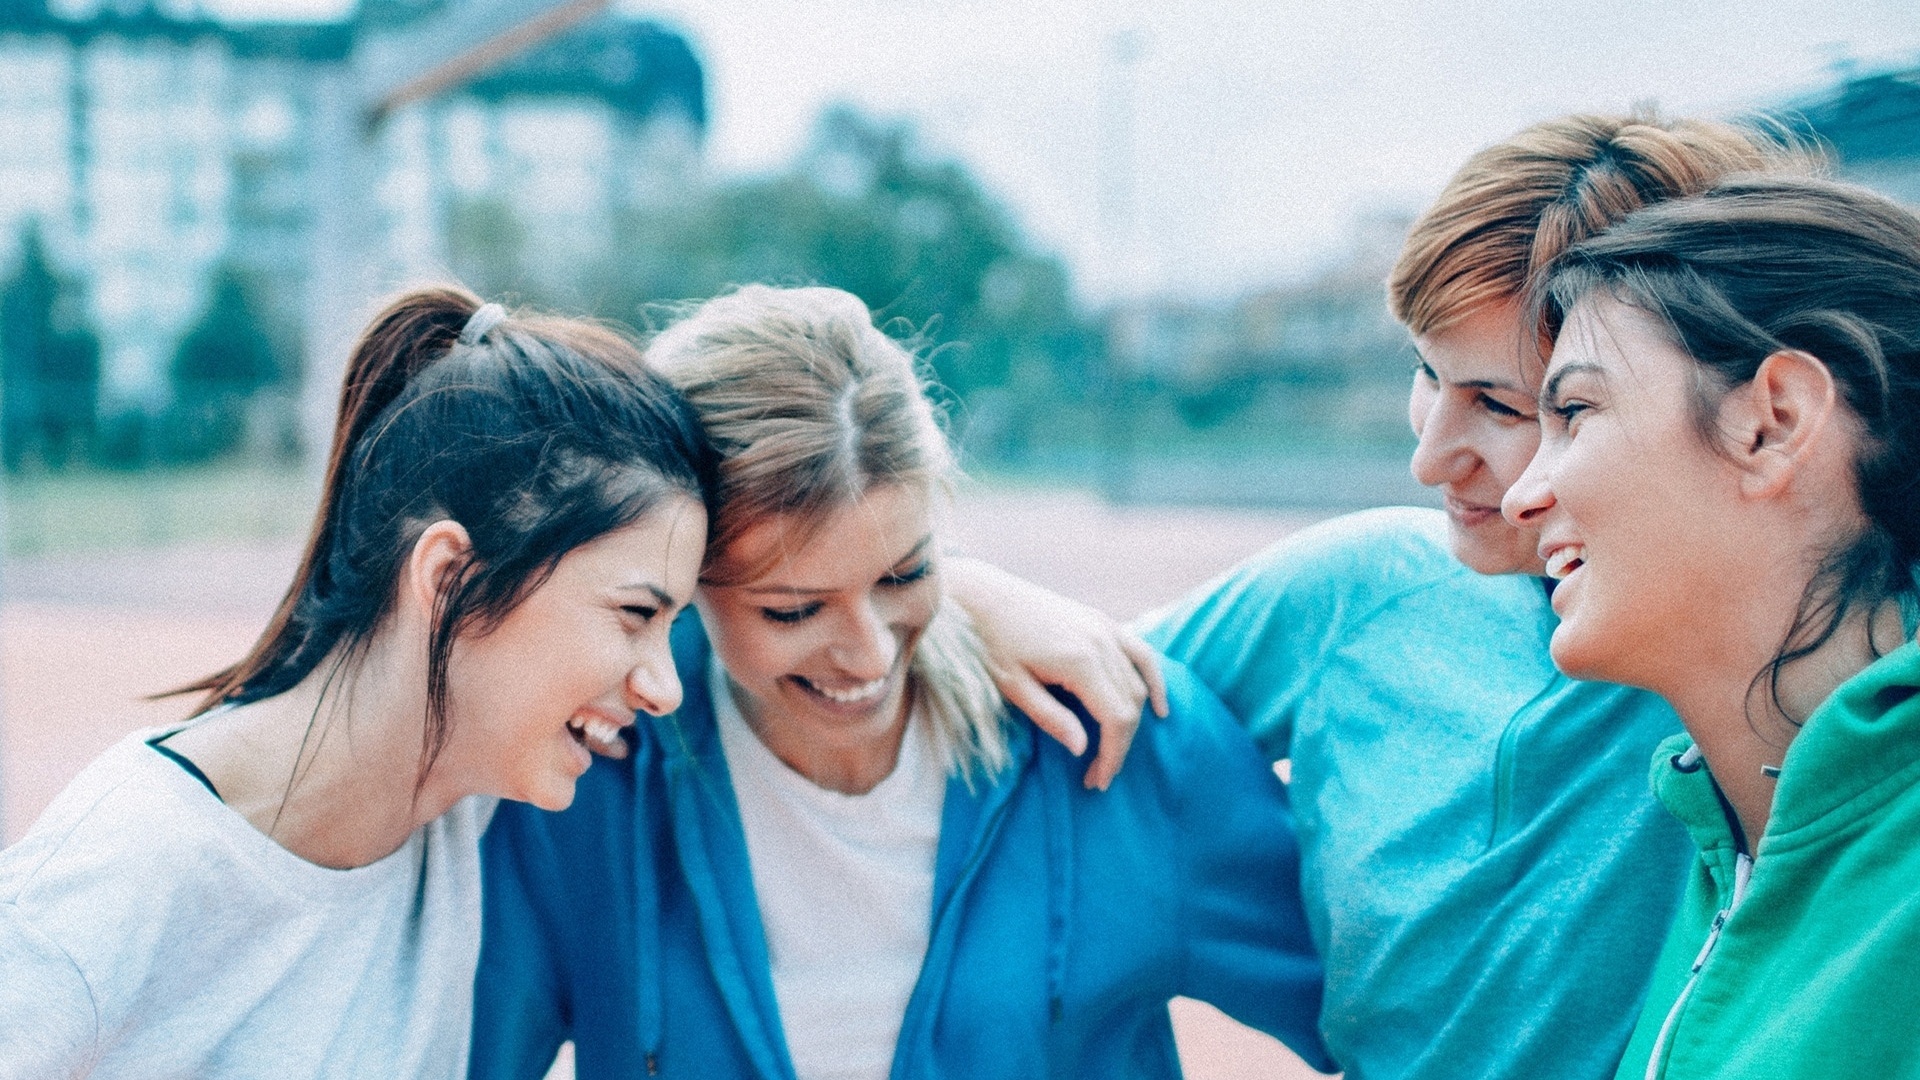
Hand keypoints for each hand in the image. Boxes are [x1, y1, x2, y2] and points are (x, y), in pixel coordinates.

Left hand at [945, 557, 1168, 788]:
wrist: (984, 596)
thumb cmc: (990, 643)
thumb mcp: (1013, 687)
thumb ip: (1051, 718)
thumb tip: (1082, 749)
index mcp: (1080, 661)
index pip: (1117, 718)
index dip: (1113, 755)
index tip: (1098, 781)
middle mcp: (1102, 642)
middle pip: (1131, 704)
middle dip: (1120, 745)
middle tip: (1099, 774)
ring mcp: (1106, 628)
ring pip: (1139, 682)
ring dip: (1134, 720)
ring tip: (1116, 749)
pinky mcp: (1103, 621)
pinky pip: (1141, 653)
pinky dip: (1153, 680)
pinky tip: (1158, 707)